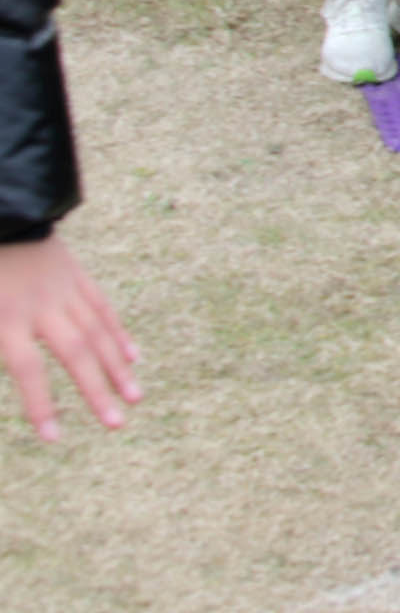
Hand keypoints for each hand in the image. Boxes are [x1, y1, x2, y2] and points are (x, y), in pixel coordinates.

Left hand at [0, 235, 138, 442]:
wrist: (2, 211)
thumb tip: (1, 362)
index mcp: (7, 316)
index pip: (28, 368)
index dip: (40, 403)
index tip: (54, 438)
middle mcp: (42, 306)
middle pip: (75, 354)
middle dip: (97, 391)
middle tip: (117, 424)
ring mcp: (64, 289)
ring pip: (96, 332)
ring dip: (117, 367)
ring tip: (135, 397)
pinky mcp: (76, 276)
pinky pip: (102, 308)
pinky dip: (118, 334)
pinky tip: (133, 357)